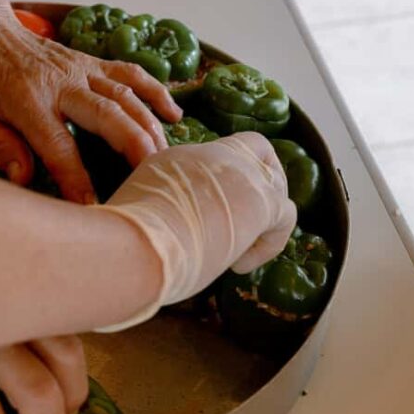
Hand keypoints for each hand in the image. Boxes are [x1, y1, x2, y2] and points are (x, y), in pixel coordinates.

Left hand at [0, 7, 182, 203]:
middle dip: (133, 148)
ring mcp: (79, 68)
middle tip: (152, 179)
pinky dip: (155, 91)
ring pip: (126, 95)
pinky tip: (174, 115)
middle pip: (107, 115)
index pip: (58, 145)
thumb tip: (23, 179)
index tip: (92, 205)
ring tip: (166, 157)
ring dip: (150, 125)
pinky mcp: (90, 61)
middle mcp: (60, 82)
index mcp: (26, 100)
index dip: (76, 178)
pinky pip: (130, 73)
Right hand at [95, 132, 296, 330]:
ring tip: (241, 245)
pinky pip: (285, 217)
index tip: (209, 204)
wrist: (143, 239)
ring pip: (275, 180)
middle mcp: (214, 155)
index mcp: (180, 156)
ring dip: (265, 213)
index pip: (213, 156)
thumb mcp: (133, 208)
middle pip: (254, 147)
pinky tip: (239, 265)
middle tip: (243, 215)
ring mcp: (242, 173)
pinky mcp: (265, 201)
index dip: (220, 177)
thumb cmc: (128, 234)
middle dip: (257, 178)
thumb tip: (140, 227)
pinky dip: (267, 244)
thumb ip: (152, 206)